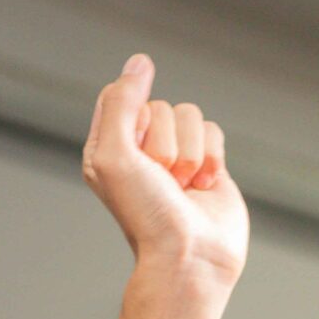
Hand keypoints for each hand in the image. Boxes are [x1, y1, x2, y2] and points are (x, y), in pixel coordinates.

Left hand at [81, 53, 249, 291]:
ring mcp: (172, 156)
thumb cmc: (146, 214)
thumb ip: (122, 104)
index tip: (138, 155)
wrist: (189, 256)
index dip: (137, 121)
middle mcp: (137, 150)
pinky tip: (201, 187)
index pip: (122, 97)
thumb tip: (139, 62)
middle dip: (166, 144)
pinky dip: (211, 157)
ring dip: (190, 153)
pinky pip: (213, 130)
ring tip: (181, 187)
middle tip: (161, 181)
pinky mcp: (204, 161)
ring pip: (190, 115)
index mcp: (105, 148)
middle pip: (161, 106)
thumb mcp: (116, 156)